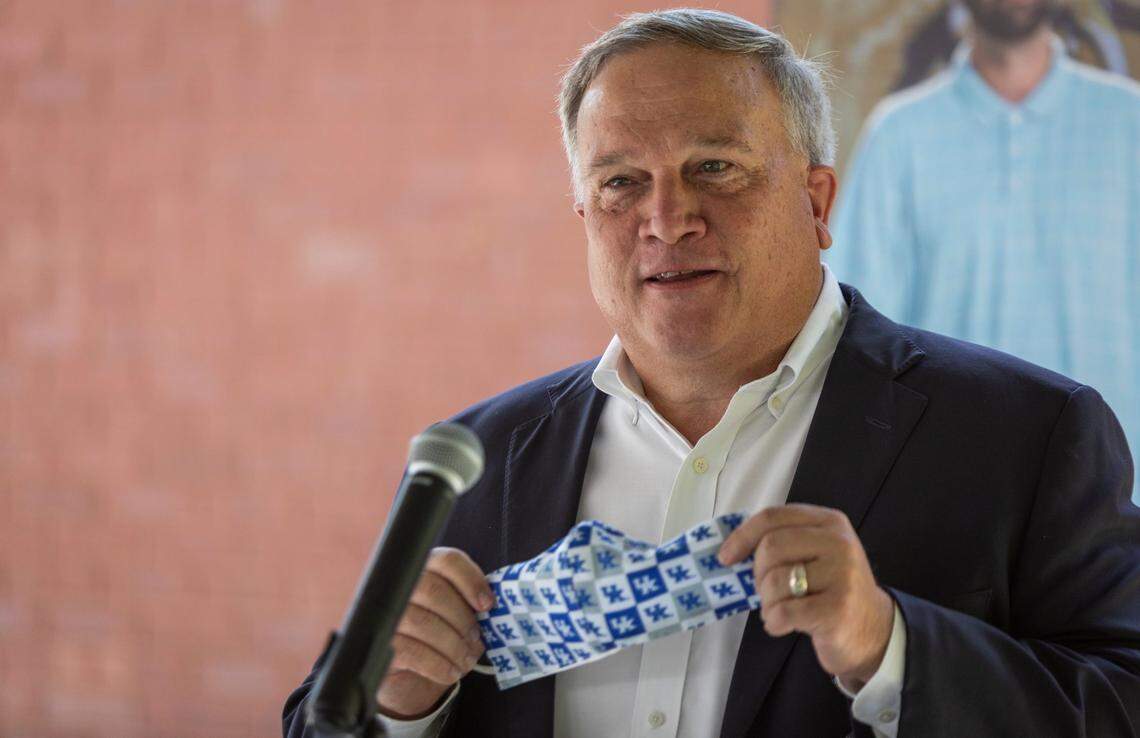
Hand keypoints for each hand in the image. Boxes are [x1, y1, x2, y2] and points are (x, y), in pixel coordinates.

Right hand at [376, 547, 493, 719]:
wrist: (410, 675)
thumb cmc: (440, 636)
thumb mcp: (458, 614)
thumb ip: (471, 601)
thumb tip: (491, 605)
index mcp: (425, 569)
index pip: (448, 560)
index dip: (471, 580)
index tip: (487, 604)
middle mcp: (401, 585)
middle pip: (433, 589)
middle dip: (462, 618)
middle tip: (476, 638)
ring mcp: (387, 614)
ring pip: (423, 622)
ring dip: (453, 644)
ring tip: (466, 659)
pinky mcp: (382, 643)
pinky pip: (413, 652)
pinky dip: (438, 664)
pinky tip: (451, 671)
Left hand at [718, 504, 893, 688]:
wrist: (873, 630)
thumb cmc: (830, 589)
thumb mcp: (814, 554)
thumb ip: (782, 542)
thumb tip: (729, 548)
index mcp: (829, 522)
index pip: (772, 517)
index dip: (742, 536)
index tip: (725, 557)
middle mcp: (839, 542)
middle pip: (770, 547)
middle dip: (758, 575)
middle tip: (767, 592)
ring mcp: (842, 575)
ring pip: (776, 581)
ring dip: (767, 602)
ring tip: (779, 609)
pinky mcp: (838, 608)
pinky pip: (784, 611)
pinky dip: (774, 621)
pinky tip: (782, 625)